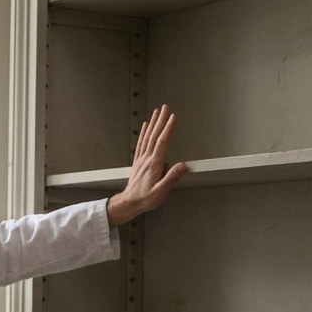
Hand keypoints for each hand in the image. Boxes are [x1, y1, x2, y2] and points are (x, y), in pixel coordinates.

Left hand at [108, 105, 187, 225]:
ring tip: (157, 112)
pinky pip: (141, 143)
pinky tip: (145, 126)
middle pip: (154, 136)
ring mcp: (141, 159)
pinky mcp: (138, 161)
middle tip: (165, 108)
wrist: (129, 202)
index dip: (168, 129)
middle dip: (161, 121)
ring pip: (147, 137)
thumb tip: (182, 165)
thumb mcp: (161, 191)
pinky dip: (143, 133)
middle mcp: (146, 159)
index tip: (173, 117)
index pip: (162, 143)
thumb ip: (171, 178)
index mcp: (153, 164)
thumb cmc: (145, 198)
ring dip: (152, 124)